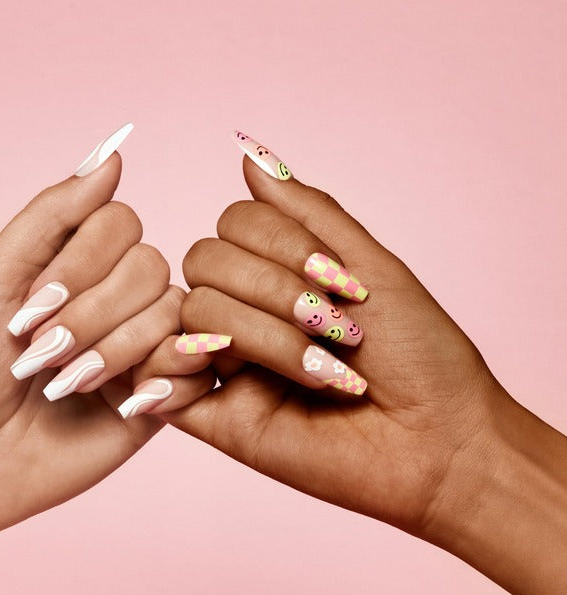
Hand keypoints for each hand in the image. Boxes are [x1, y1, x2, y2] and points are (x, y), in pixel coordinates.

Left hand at [0, 150, 213, 537]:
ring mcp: (144, 349)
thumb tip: (113, 154)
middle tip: (43, 357)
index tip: (29, 309)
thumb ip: (52, 214)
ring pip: (177, 317)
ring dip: (117, 352)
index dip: (82, 264)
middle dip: (94, 315)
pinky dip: (165, 384)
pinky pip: (201, 370)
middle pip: (153, 268)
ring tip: (68, 387)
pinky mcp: (163, 400)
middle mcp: (120, 300)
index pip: (123, 224)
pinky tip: (124, 406)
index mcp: (81, 266)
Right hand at [166, 140, 566, 594]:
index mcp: (275, 279)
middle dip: (273, 287)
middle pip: (203, 261)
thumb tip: (245, 150)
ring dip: (263, 334)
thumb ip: (306, 209)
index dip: (281, 243)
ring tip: (322, 371)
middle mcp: (243, 315)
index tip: (342, 281)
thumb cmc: (418, 355)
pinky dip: (181, 365)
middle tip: (334, 327)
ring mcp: (224, 367)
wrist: (439, 441)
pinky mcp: (212, 419)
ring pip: (192, 312)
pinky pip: (159, 379)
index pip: (232, 224)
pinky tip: (233, 379)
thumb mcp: (369, 263)